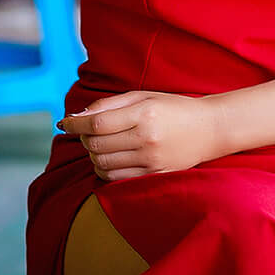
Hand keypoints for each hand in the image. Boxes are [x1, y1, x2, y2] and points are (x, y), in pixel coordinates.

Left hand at [59, 90, 219, 180]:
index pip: (97, 123)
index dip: (75, 124)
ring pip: (102, 164)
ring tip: (100, 144)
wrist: (210, 129)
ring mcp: (151, 161)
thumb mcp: (143, 96)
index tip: (65, 123)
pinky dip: (103, 169)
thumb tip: (76, 117)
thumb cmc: (174, 108)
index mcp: (144, 114)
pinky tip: (109, 158)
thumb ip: (109, 105)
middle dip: (84, 138)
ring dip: (92, 154)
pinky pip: (115, 178)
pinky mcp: (154, 176)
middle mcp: (147, 139)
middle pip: (96, 145)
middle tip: (86, 131)